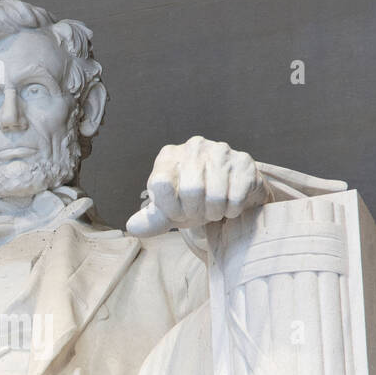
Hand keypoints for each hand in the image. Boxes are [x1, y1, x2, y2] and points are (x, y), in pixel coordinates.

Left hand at [126, 136, 269, 236]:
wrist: (229, 191)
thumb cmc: (194, 200)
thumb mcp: (170, 210)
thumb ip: (152, 220)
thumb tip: (132, 227)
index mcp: (169, 156)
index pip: (161, 185)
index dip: (170, 208)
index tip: (177, 212)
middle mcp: (193, 147)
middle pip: (191, 191)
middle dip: (195, 212)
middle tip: (199, 212)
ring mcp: (220, 151)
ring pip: (215, 196)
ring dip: (214, 213)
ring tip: (214, 208)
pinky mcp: (243, 162)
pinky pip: (235, 197)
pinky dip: (231, 210)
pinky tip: (229, 203)